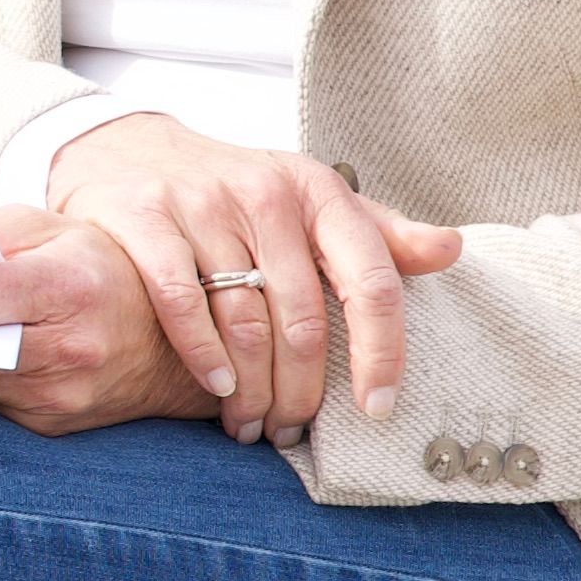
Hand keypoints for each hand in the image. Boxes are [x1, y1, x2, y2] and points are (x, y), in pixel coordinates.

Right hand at [0, 114, 464, 439]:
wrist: (129, 149)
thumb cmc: (236, 191)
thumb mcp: (311, 201)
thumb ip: (379, 233)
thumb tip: (452, 250)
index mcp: (319, 193)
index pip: (369, 280)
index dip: (380, 352)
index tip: (379, 408)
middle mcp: (265, 193)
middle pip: (301, 317)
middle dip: (301, 390)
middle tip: (293, 431)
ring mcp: (201, 203)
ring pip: (243, 318)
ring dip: (251, 387)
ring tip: (253, 425)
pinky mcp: (144, 217)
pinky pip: (181, 302)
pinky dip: (201, 355)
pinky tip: (215, 388)